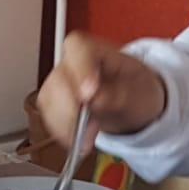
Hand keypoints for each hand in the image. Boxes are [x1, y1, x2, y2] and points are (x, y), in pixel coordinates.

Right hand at [36, 32, 167, 151]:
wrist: (133, 103)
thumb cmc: (136, 89)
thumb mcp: (139, 91)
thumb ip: (119, 94)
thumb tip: (94, 99)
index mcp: (93, 48)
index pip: (77, 49)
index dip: (80, 71)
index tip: (88, 96)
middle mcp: (70, 62)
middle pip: (58, 79)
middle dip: (72, 108)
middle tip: (91, 128)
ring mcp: (58, 82)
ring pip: (49, 100)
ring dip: (67, 125)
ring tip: (89, 140)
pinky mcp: (53, 102)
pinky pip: (49, 117)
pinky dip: (63, 133)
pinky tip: (79, 141)